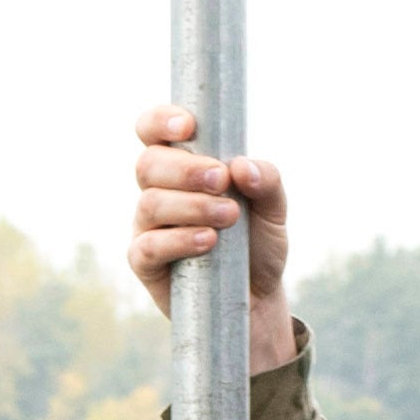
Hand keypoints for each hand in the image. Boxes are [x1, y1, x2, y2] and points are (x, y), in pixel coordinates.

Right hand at [125, 107, 299, 371]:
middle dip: (186, 169)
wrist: (258, 298)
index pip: (153, 131)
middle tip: (222, 180)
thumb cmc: (257, 244)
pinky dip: (179, 240)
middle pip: (149, 164)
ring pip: (150, 203)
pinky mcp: (146, 263)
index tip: (189, 126)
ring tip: (229, 216)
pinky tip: (208, 241)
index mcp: (181, 165)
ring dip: (192, 205)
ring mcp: (148, 227)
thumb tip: (242, 166)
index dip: (161, 121)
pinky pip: (148, 246)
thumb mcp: (274, 208)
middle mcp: (158, 191)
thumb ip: (266, 180)